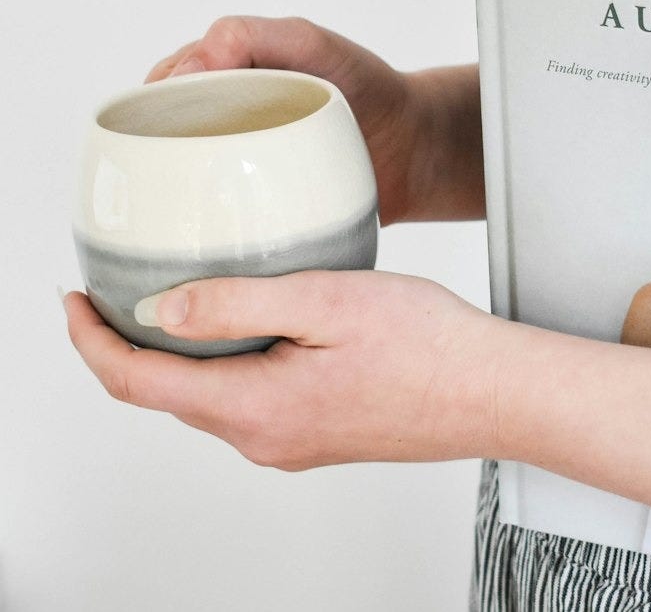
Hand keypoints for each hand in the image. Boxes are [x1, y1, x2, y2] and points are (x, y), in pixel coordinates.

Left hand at [64, 271, 500, 469]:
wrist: (493, 391)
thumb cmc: (429, 344)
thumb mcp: (324, 301)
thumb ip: (235, 303)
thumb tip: (159, 310)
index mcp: (256, 407)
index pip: (139, 382)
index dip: (92, 341)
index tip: (73, 301)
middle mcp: (266, 439)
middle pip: (168, 396)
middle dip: (131, 346)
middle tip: (121, 290)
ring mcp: (294, 444)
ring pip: (210, 398)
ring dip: (182, 355)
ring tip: (184, 300)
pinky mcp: (319, 436)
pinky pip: (249, 403)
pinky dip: (226, 366)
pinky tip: (251, 329)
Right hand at [146, 16, 483, 222]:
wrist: (417, 149)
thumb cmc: (369, 87)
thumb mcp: (315, 46)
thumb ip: (259, 35)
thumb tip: (200, 57)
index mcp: (222, 83)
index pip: (159, 93)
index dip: (146, 110)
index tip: (153, 127)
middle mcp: (223, 128)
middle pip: (162, 142)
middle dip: (151, 157)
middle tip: (159, 175)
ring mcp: (240, 173)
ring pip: (185, 187)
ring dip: (173, 200)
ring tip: (173, 211)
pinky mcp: (260, 215)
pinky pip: (222, 224)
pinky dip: (208, 232)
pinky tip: (201, 244)